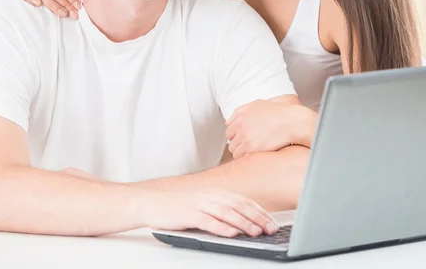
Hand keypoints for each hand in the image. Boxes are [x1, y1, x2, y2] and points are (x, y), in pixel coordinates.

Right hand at [141, 189, 277, 237]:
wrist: (153, 203)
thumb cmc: (180, 206)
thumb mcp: (204, 204)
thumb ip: (222, 210)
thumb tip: (243, 222)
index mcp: (217, 193)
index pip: (244, 202)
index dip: (260, 212)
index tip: (272, 223)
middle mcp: (211, 196)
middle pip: (239, 206)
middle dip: (258, 218)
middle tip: (271, 229)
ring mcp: (200, 204)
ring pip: (227, 213)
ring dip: (244, 223)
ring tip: (257, 232)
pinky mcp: (189, 214)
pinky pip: (208, 221)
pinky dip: (221, 227)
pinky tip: (232, 233)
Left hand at [226, 100, 316, 158]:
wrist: (292, 122)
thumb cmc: (278, 112)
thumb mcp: (258, 104)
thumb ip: (240, 111)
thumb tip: (228, 122)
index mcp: (241, 116)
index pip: (229, 131)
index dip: (236, 136)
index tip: (243, 139)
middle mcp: (241, 126)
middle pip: (231, 142)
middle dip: (238, 145)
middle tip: (249, 147)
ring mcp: (246, 137)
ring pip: (235, 151)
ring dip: (242, 153)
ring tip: (253, 152)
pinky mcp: (252, 148)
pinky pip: (242, 157)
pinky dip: (247, 158)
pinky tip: (256, 156)